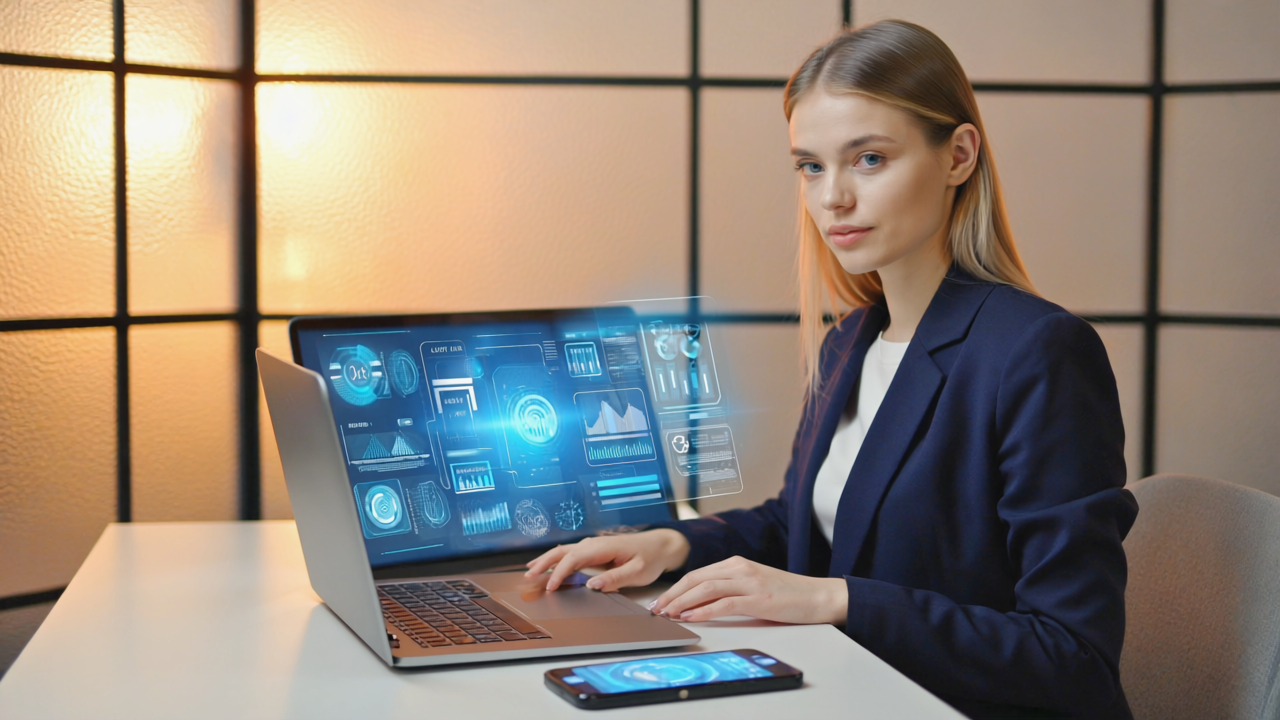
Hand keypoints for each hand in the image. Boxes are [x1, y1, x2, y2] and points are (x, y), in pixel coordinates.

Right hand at [524, 529, 690, 591]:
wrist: (660, 546)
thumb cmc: (649, 558)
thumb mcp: (637, 572)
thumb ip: (614, 578)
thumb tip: (592, 585)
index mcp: (602, 547)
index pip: (573, 558)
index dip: (559, 573)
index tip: (550, 586)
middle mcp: (594, 544)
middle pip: (563, 552)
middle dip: (544, 563)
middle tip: (528, 576)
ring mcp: (593, 546)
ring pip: (564, 551)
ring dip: (547, 560)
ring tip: (531, 571)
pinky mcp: (595, 550)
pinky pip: (571, 554)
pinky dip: (557, 560)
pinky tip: (549, 565)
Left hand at [650, 556, 847, 624]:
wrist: (818, 596)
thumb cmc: (787, 594)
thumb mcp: (753, 586)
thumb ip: (729, 590)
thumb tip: (699, 605)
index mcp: (737, 563)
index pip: (697, 574)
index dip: (675, 588)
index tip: (660, 601)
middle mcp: (740, 568)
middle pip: (696, 578)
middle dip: (672, 595)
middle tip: (656, 609)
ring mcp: (749, 581)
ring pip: (706, 588)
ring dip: (682, 602)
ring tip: (667, 614)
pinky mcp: (759, 598)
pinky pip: (724, 603)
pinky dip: (704, 610)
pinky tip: (691, 618)